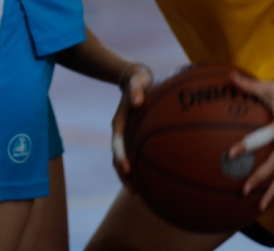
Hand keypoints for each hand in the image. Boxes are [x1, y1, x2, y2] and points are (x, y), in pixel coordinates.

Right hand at [110, 64, 153, 186]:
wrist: (137, 80)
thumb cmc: (139, 80)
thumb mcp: (138, 80)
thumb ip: (135, 89)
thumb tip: (137, 101)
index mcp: (119, 122)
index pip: (117, 144)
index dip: (121, 157)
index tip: (127, 169)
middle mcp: (121, 133)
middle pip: (119, 159)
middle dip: (125, 176)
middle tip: (134, 192)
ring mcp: (128, 137)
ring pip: (127, 161)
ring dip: (132, 177)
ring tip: (143, 194)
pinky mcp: (136, 138)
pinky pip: (138, 156)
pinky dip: (143, 168)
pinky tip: (156, 178)